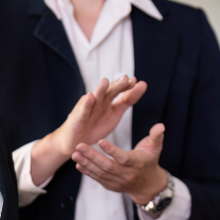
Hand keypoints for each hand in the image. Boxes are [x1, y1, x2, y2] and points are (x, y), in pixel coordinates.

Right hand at [30, 76, 146, 185]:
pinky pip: (83, 110)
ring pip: (95, 97)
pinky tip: (90, 96)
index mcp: (107, 101)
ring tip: (105, 81)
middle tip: (126, 79)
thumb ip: (127, 100)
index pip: (118, 91)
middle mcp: (97, 101)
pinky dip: (86, 103)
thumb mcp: (115, 113)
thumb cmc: (95, 126)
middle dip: (116, 86)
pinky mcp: (78, 117)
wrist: (77, 141)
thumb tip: (142, 85)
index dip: (126, 87)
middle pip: (108, 92)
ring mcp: (87, 108)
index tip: (136, 82)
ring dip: (100, 89)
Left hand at [73, 123, 167, 204]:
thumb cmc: (149, 161)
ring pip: (100, 173)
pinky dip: (87, 172)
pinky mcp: (110, 186)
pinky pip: (97, 179)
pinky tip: (78, 163)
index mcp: (137, 163)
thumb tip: (160, 126)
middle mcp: (126, 174)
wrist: (147, 185)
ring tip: (75, 153)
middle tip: (79, 145)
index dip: (112, 150)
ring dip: (86, 163)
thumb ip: (156, 136)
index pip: (123, 157)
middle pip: (107, 166)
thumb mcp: (155, 148)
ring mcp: (117, 182)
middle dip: (92, 156)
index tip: (100, 140)